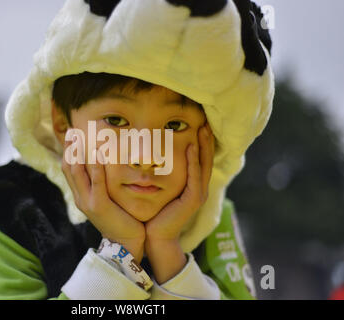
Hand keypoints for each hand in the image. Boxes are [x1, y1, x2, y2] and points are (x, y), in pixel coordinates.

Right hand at [61, 134, 145, 261]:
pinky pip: (96, 182)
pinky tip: (98, 154)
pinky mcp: (99, 206)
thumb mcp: (108, 200)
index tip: (72, 135)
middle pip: (69, 168)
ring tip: (81, 136)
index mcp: (82, 195)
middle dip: (70, 148)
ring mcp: (87, 202)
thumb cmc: (122, 219)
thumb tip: (105, 166)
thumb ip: (103, 185)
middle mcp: (80, 197)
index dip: (69, 151)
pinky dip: (96, 167)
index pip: (70, 170)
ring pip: (77, 172)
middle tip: (73, 130)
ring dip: (79, 153)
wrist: (126, 243)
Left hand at [145, 122, 214, 241]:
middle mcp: (198, 188)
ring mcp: (198, 194)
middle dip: (207, 140)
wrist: (155, 235)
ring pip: (203, 165)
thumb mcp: (160, 190)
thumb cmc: (155, 213)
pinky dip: (194, 161)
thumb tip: (152, 158)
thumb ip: (162, 175)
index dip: (202, 143)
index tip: (200, 125)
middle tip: (205, 121)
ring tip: (203, 129)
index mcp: (192, 186)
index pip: (200, 160)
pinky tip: (191, 147)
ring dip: (204, 146)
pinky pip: (194, 176)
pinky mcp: (193, 200)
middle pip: (206, 159)